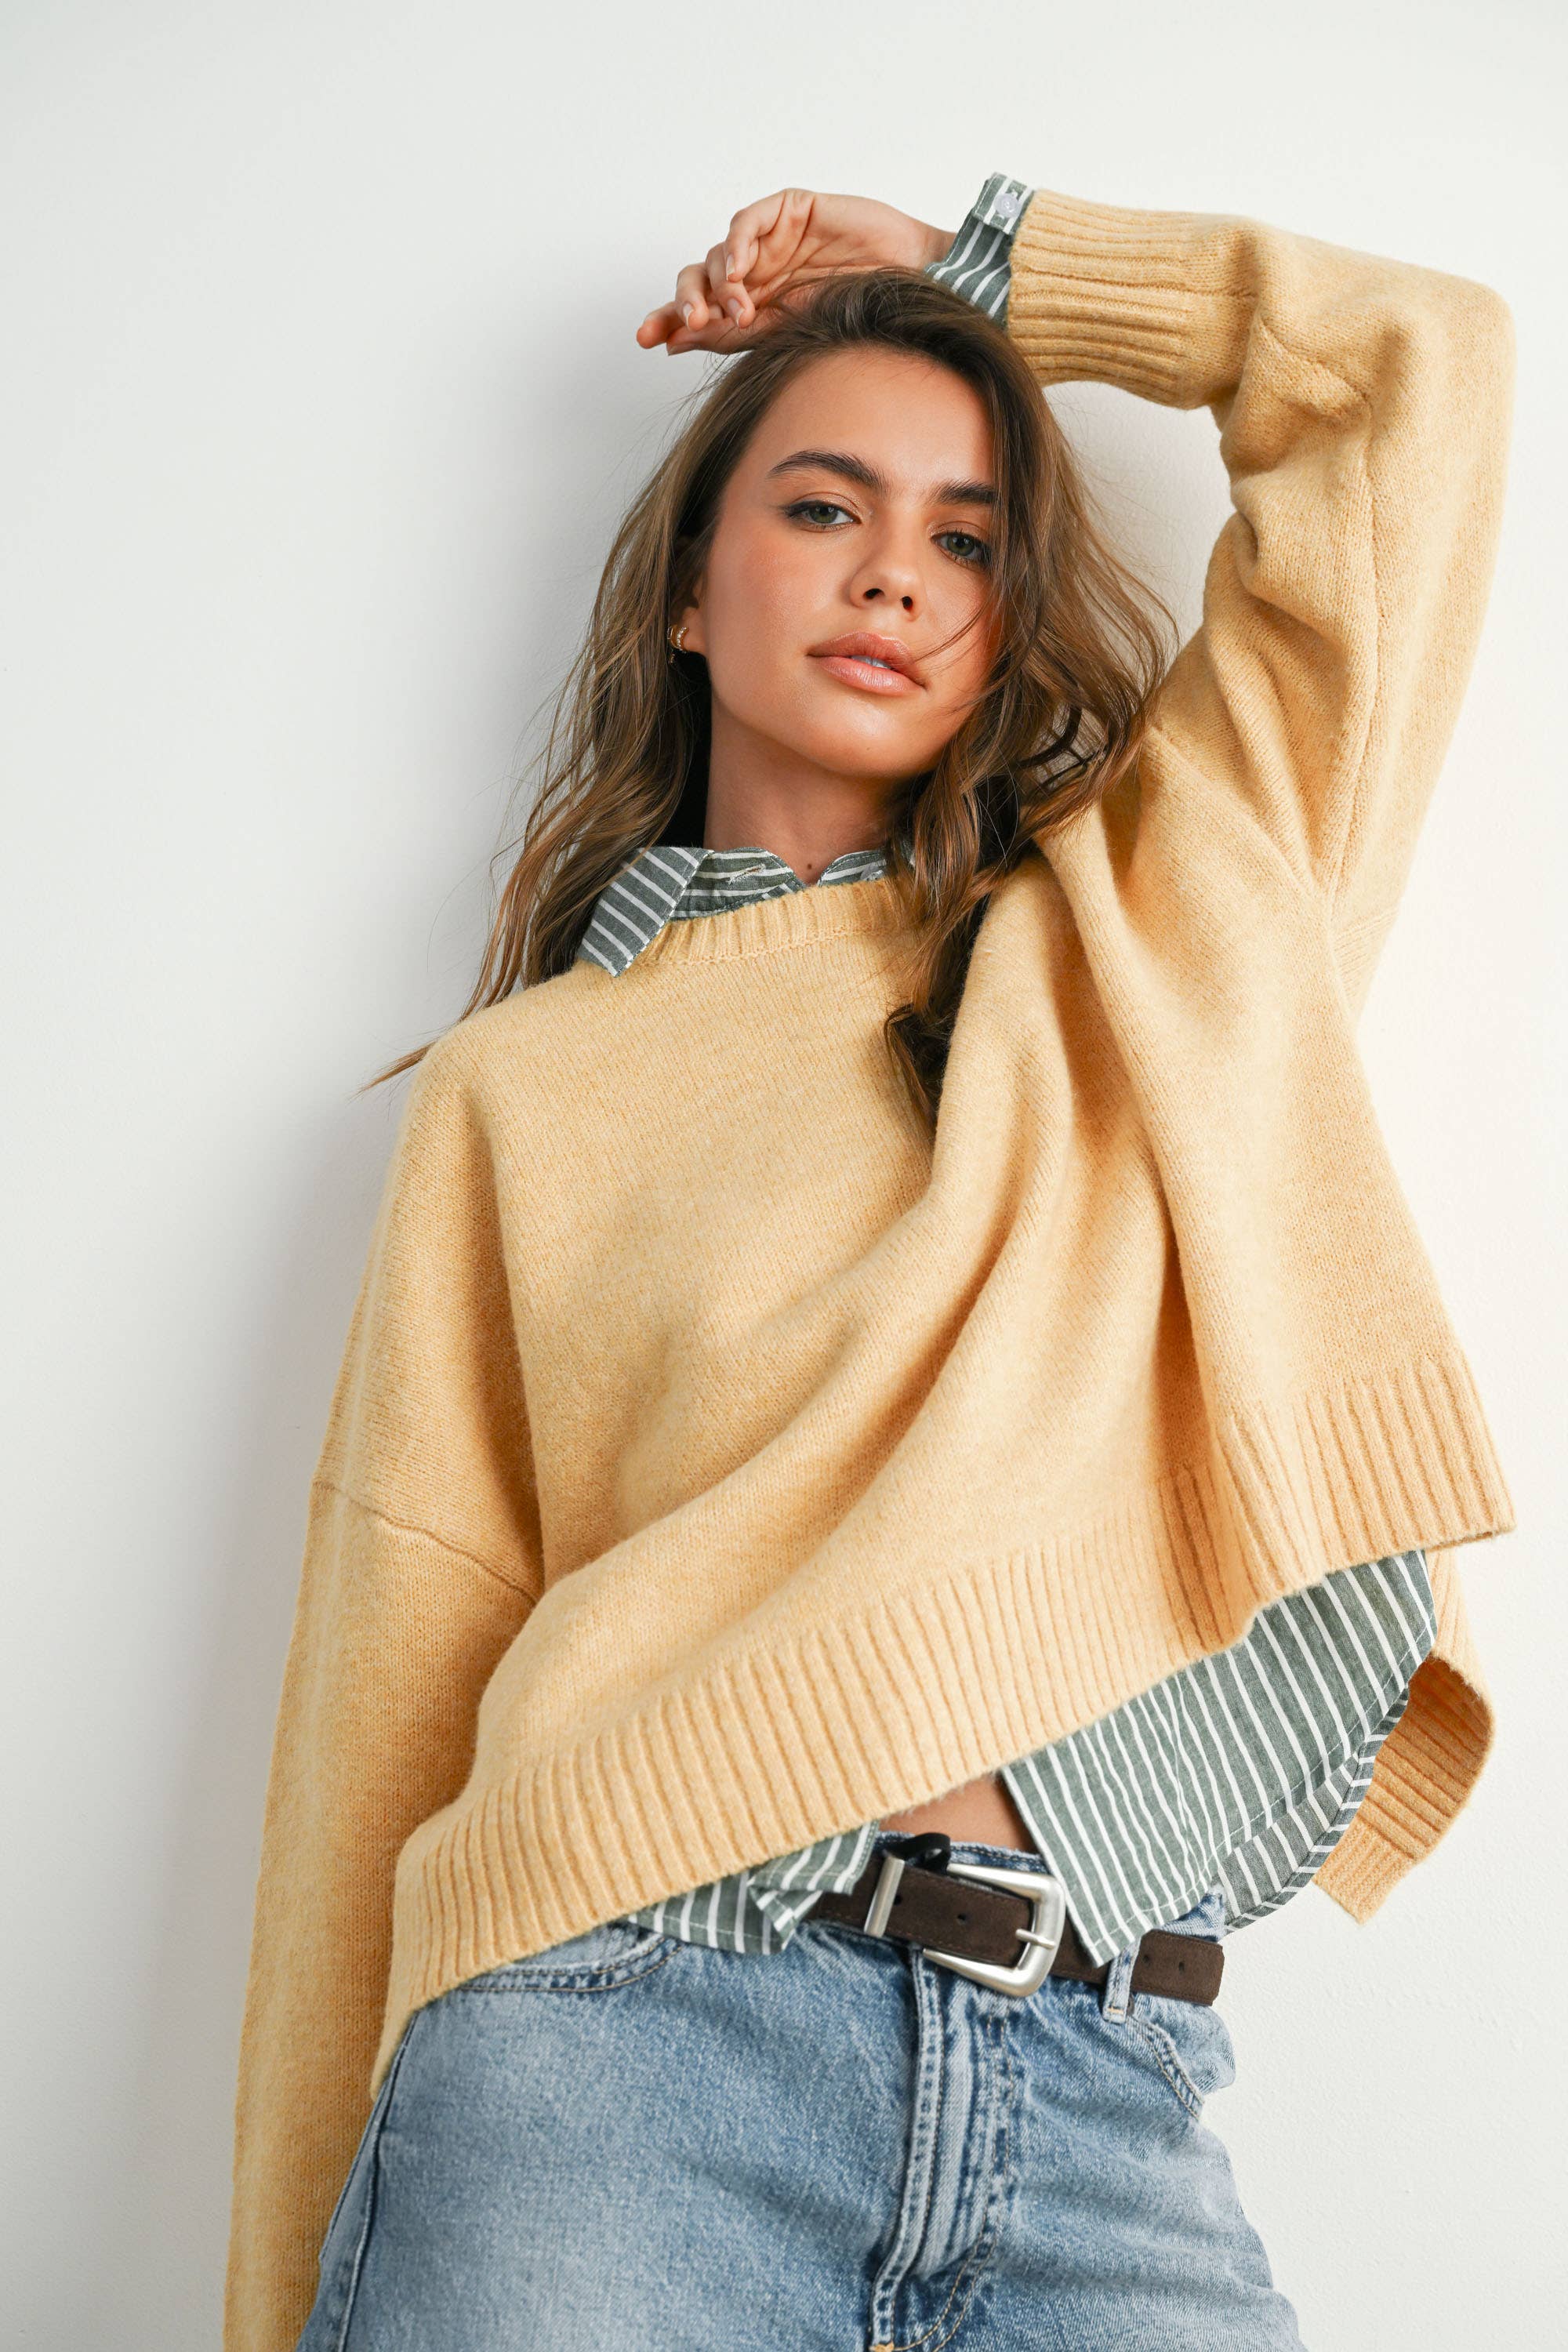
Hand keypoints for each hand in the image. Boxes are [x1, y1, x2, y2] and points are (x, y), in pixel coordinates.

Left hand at [636, 188, 953, 357]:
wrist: (911, 289)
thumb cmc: (859, 315)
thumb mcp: (786, 334)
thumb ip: (731, 335)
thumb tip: (674, 340)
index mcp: (754, 308)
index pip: (700, 312)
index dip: (670, 320)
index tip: (647, 339)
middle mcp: (756, 274)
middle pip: (698, 280)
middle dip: (685, 302)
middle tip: (687, 325)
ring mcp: (771, 241)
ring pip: (717, 255)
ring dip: (717, 285)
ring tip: (734, 311)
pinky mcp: (789, 210)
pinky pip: (747, 223)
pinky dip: (736, 248)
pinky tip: (739, 277)